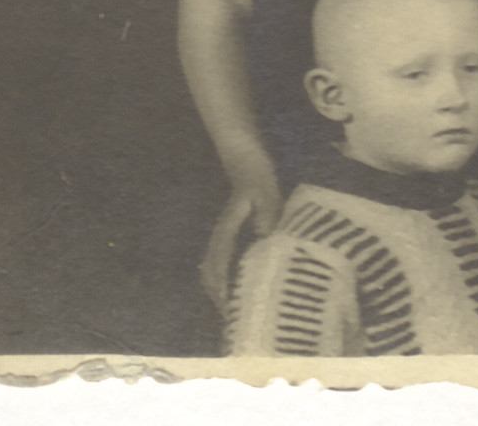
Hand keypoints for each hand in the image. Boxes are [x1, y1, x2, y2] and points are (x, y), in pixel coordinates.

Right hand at [200, 158, 281, 313]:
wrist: (245, 159)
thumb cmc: (257, 176)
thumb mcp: (266, 192)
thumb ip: (266, 213)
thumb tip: (266, 239)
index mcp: (227, 229)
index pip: (220, 265)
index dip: (223, 287)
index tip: (229, 308)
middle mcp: (220, 236)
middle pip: (211, 273)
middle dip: (219, 296)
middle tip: (232, 319)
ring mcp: (222, 235)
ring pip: (214, 269)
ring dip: (221, 289)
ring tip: (233, 311)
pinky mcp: (229, 235)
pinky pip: (221, 263)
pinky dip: (225, 279)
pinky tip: (237, 288)